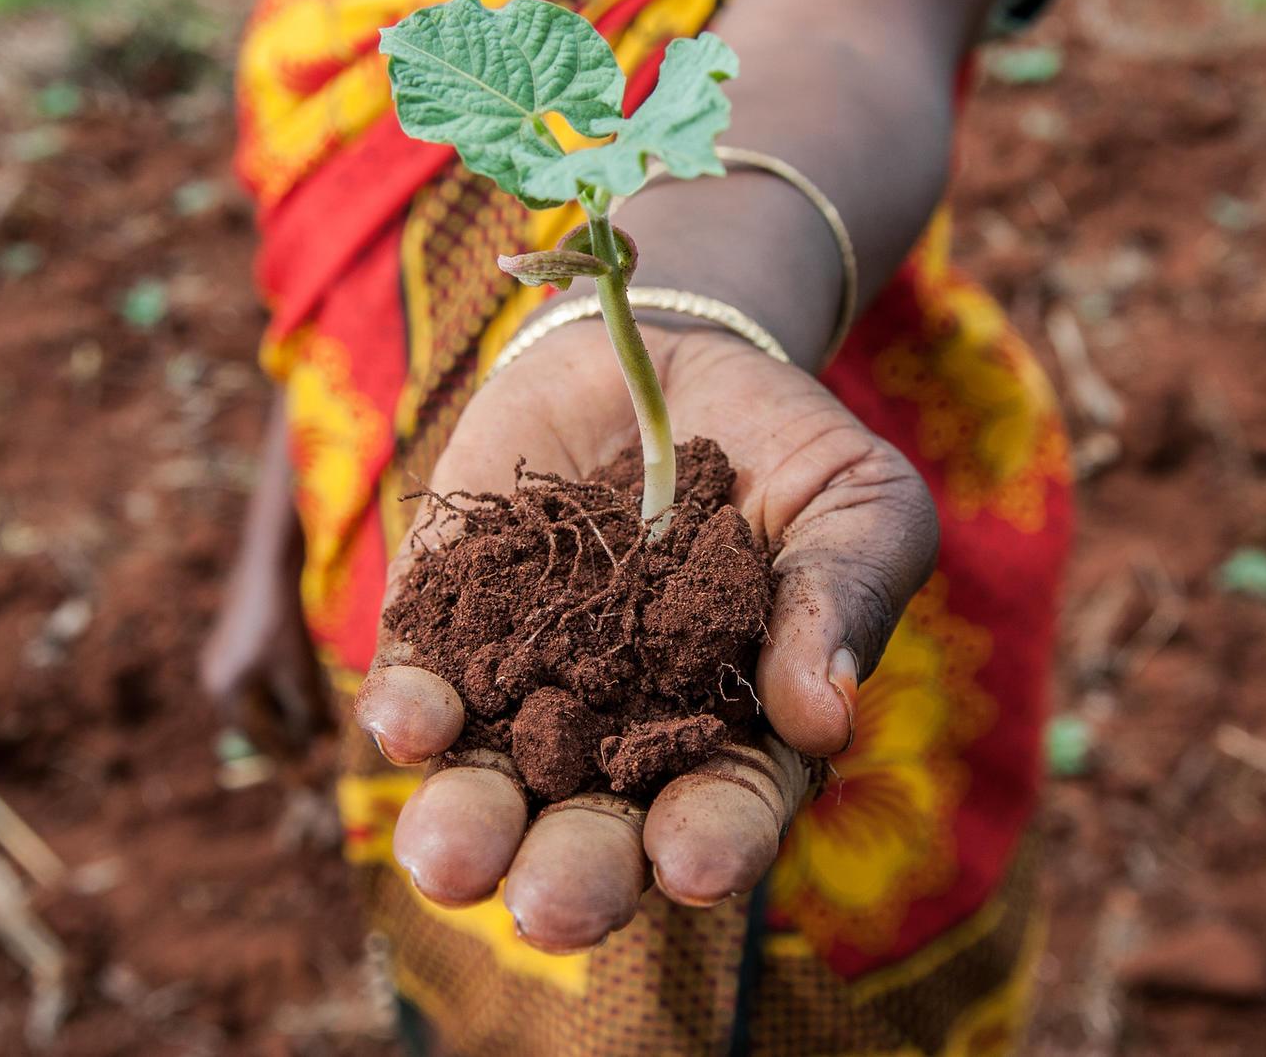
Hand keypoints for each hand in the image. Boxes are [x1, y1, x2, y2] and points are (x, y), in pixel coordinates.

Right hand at [202, 556, 320, 753]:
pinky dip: (282, 689)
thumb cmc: (282, 622)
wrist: (269, 564)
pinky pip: (259, 679)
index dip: (290, 754)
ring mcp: (222, 659)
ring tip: (319, 720)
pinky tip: (304, 688)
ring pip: (260, 699)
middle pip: (257, 720)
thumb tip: (321, 745)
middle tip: (321, 746)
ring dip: (288, 711)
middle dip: (290, 733)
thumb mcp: (298, 673)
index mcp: (223, 691)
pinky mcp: (234, 642)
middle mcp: (214, 679)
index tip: (313, 772)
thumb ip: (307, 711)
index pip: (259, 737)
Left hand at [354, 320, 937, 951]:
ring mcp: (528, 686)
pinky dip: (408, 708)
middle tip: (550, 906)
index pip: (724, 811)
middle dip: (571, 875)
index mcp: (734, 735)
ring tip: (448, 858)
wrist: (673, 359)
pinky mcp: (447, 622)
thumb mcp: (857, 504)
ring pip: (487, 785)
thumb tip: (826, 717)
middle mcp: (620, 739)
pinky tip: (408, 722)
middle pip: (591, 833)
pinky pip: (420, 680)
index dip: (712, 843)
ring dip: (464, 825)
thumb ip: (844, 599)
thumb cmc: (788, 450)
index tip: (696, 865)